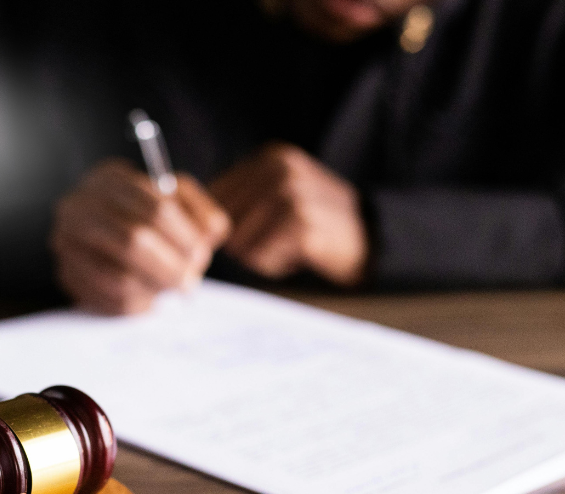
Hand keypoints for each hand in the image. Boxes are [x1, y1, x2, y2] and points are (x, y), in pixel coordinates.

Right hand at [51, 158, 230, 313]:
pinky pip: (108, 300)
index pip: (156, 208)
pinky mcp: (67, 274)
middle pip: (133, 241)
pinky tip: (149, 298)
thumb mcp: (178, 201)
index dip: (184, 237)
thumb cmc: (148, 216)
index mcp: (109, 179)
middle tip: (190, 281)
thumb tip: (208, 237)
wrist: (104, 233)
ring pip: (119, 278)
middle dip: (170, 267)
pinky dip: (138, 305)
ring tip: (171, 290)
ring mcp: (67, 242)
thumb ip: (201, 213)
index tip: (200, 254)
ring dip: (155, 289)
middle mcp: (79, 206)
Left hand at [210, 143, 367, 285]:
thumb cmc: (318, 223)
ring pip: (239, 241)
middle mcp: (279, 169)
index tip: (253, 232)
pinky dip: (275, 265)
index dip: (223, 224)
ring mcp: (291, 194)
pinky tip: (299, 255)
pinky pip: (260, 257)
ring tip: (290, 247)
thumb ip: (243, 197)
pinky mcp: (301, 224)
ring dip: (259, 255)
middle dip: (243, 241)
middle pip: (223, 221)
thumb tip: (191, 220)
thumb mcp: (282, 193)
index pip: (215, 195)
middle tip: (277, 241)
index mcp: (271, 157)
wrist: (374, 239)